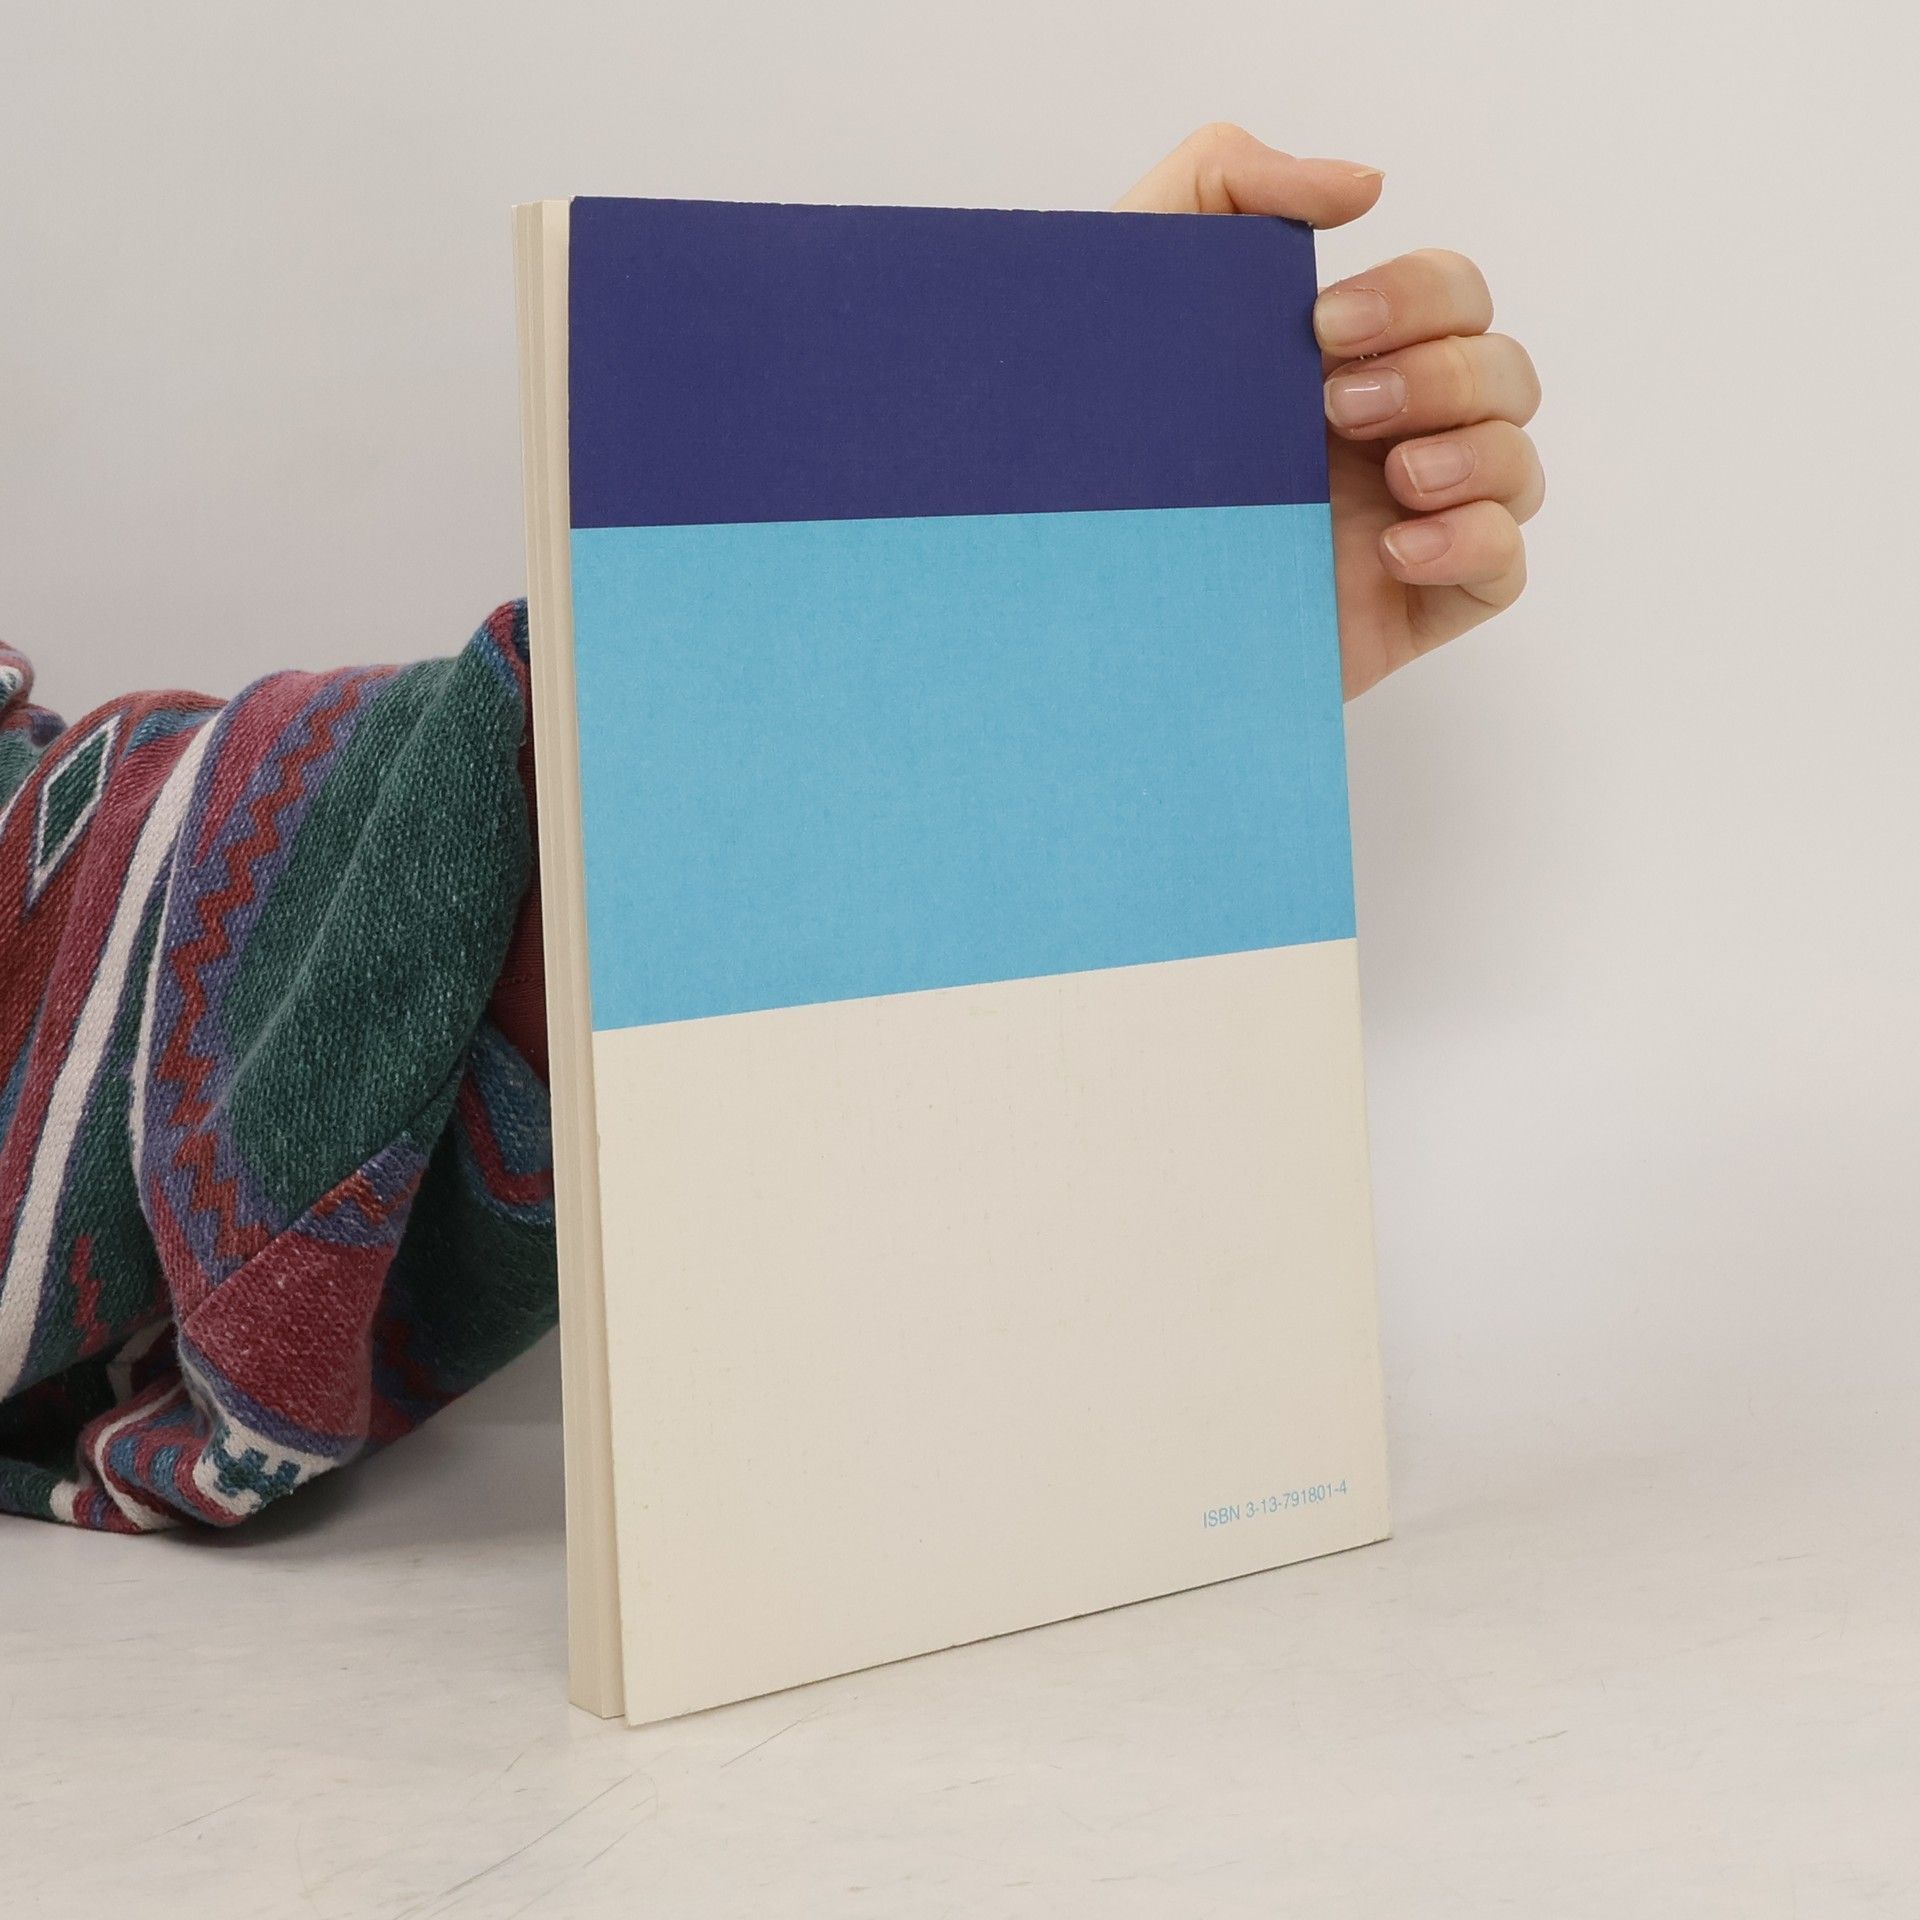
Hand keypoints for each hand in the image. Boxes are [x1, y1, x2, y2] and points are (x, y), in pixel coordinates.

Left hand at [1118, 125, 1542, 697]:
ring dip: (1477, 455)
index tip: (1322, 327)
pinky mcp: (1402, 610)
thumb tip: (1365, 185)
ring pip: (1518, 466)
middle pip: (1503, 373)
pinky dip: (1475, 543)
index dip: (1420, 296)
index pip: (1451, 297)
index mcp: (1341, 363)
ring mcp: (1399, 527)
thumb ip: (1227, 180)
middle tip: (1339, 409)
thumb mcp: (1133, 276)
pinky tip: (1396, 549)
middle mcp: (1382, 441)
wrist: (1067, 597)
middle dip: (1444, 375)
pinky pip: (1504, 569)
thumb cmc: (1087, 444)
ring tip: (1395, 478)